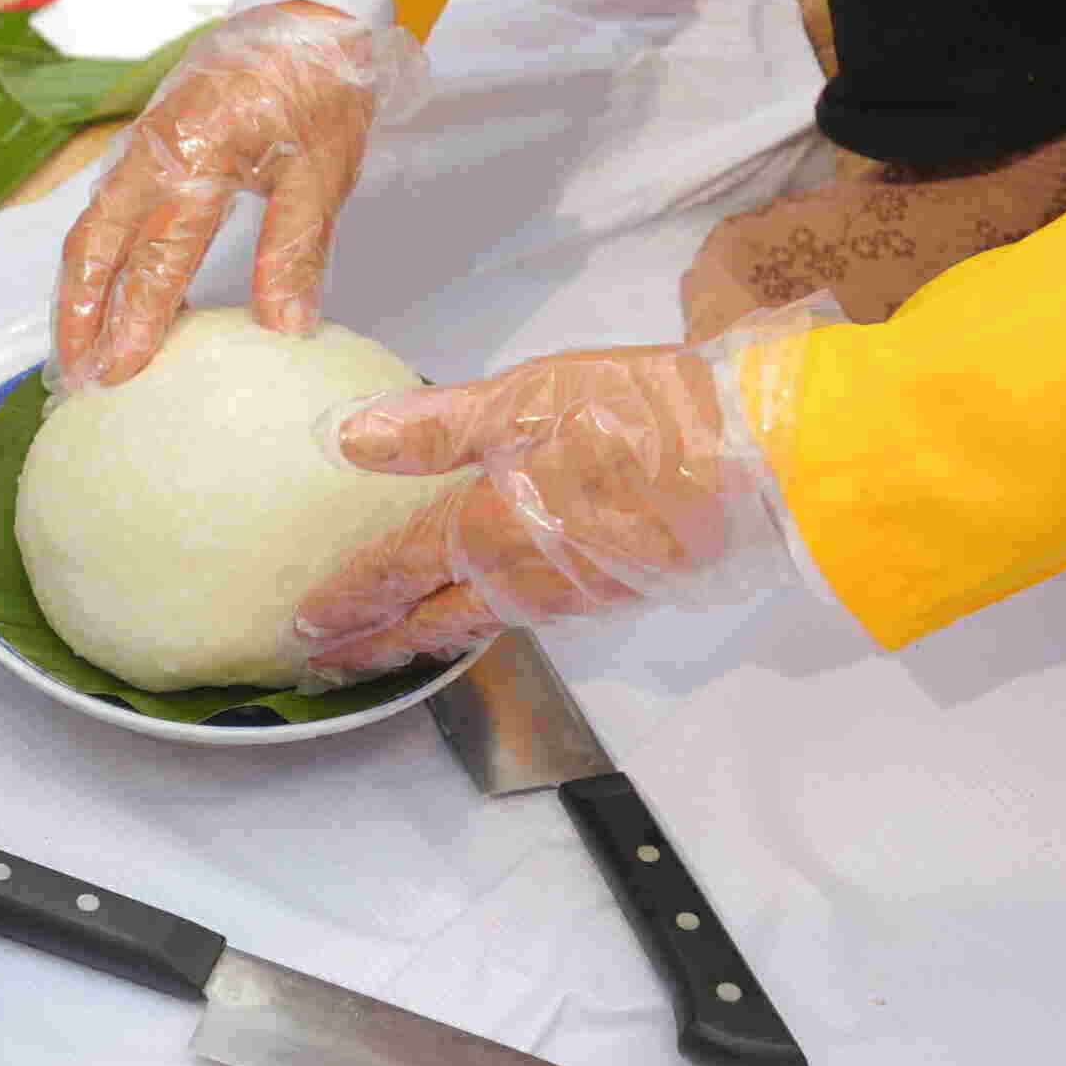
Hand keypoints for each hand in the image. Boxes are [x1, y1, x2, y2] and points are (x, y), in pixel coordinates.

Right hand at [50, 0, 426, 392]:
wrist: (307, 14)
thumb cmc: (320, 89)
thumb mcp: (321, 173)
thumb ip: (294, 252)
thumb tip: (284, 329)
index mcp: (199, 155)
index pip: (157, 255)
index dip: (134, 318)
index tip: (119, 371)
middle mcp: (152, 152)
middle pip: (96, 246)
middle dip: (79, 316)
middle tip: (75, 378)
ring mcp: (140, 146)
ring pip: (90, 229)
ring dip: (76, 293)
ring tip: (73, 351)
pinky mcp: (142, 145)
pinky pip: (103, 211)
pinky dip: (93, 260)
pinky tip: (100, 297)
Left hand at [293, 322, 818, 676]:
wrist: (760, 462)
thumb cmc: (647, 417)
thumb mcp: (526, 397)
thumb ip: (436, 427)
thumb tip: (351, 438)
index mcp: (490, 530)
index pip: (396, 575)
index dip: (347, 603)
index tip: (305, 630)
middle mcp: (523, 577)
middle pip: (431, 623)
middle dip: (375, 645)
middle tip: (329, 668)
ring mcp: (572, 592)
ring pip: (479, 625)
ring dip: (427, 638)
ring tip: (392, 643)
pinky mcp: (615, 590)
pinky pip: (526, 615)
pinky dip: (483, 620)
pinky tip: (481, 607)